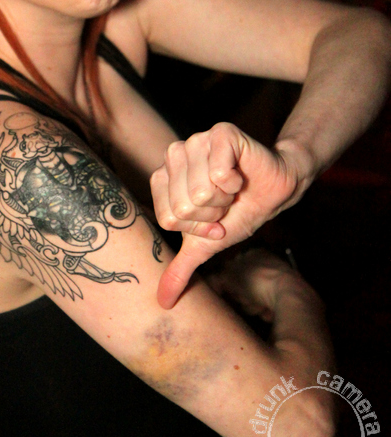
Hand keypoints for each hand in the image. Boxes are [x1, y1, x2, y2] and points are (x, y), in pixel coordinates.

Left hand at [151, 123, 312, 308]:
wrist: (275, 190)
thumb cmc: (238, 212)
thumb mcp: (207, 245)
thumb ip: (182, 269)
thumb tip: (162, 303)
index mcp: (163, 179)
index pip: (168, 218)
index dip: (197, 227)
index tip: (212, 221)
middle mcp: (174, 156)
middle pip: (183, 206)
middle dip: (212, 214)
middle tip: (225, 203)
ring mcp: (194, 140)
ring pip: (200, 191)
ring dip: (224, 199)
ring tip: (232, 190)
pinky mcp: (219, 132)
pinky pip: (219, 172)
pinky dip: (235, 183)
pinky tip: (240, 176)